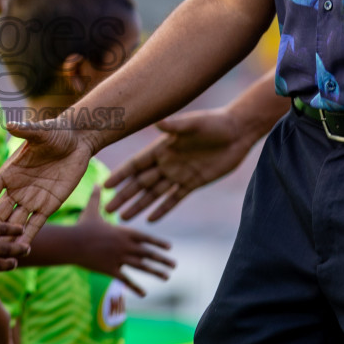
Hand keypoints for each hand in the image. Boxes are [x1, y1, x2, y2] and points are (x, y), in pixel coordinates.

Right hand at [0, 120, 94, 245]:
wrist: (77, 141)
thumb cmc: (55, 132)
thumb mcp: (40, 132)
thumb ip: (25, 131)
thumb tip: (10, 124)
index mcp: (9, 173)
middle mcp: (17, 189)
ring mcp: (32, 199)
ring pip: (14, 223)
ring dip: (5, 239)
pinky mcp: (49, 205)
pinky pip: (36, 225)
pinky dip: (28, 237)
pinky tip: (21, 252)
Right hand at [70, 190, 175, 294]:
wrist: (71, 243)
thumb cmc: (82, 227)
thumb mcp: (91, 210)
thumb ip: (97, 198)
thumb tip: (97, 182)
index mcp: (123, 232)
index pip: (146, 238)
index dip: (158, 243)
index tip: (169, 248)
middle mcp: (125, 245)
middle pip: (148, 253)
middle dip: (162, 259)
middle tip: (174, 264)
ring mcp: (119, 258)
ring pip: (142, 267)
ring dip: (156, 272)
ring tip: (167, 277)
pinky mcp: (110, 270)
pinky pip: (126, 279)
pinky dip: (136, 287)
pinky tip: (144, 293)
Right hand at [104, 108, 259, 221]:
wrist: (237, 132)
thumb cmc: (215, 123)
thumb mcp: (194, 123)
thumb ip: (176, 126)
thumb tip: (158, 123)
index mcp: (162, 147)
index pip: (136, 164)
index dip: (121, 175)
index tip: (106, 186)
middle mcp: (167, 162)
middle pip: (140, 182)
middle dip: (124, 196)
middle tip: (108, 209)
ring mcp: (179, 174)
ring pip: (154, 193)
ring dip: (139, 205)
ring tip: (124, 218)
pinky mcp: (193, 183)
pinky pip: (175, 199)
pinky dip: (163, 209)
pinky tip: (151, 220)